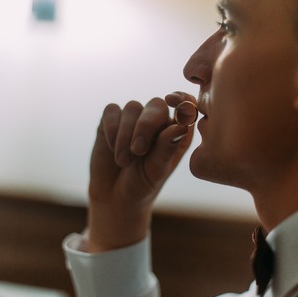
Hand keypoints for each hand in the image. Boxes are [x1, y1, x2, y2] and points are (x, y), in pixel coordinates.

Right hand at [87, 92, 195, 251]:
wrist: (114, 197)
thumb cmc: (144, 184)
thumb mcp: (158, 169)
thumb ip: (168, 146)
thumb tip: (181, 125)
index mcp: (177, 131)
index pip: (186, 104)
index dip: (181, 99)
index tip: (172, 102)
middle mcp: (157, 120)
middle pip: (156, 104)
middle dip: (146, 126)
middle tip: (139, 150)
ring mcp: (134, 119)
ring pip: (132, 108)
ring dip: (126, 134)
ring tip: (124, 161)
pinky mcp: (111, 121)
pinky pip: (112, 110)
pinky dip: (112, 128)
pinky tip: (112, 148)